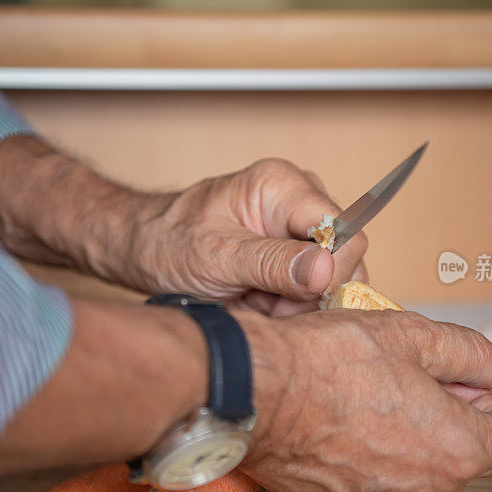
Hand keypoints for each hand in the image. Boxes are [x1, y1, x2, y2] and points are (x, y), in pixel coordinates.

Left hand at [121, 158, 367, 314]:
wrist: (145, 249)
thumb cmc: (169, 243)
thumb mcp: (216, 258)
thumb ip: (272, 264)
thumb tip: (327, 271)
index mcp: (282, 186)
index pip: (346, 233)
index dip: (329, 274)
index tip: (290, 301)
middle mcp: (299, 198)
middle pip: (343, 258)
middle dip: (308, 294)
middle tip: (263, 306)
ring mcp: (299, 224)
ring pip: (330, 277)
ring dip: (296, 303)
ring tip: (252, 300)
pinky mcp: (294, 248)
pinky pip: (314, 285)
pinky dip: (288, 303)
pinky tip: (256, 299)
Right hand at [236, 308, 491, 491]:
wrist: (257, 393)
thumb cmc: (330, 362)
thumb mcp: (411, 336)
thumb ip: (473, 355)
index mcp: (458, 449)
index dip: (485, 405)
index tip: (453, 387)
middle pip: (462, 460)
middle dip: (444, 425)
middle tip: (398, 388)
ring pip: (420, 479)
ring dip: (407, 450)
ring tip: (365, 411)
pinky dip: (372, 472)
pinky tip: (344, 437)